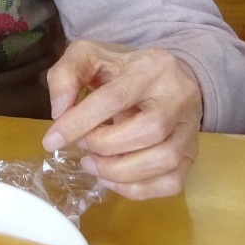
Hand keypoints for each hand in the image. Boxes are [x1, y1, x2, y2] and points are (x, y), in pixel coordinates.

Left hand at [42, 40, 203, 199]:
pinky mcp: (193, 154)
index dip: (80, 122)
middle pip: (149, 130)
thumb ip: (66, 75)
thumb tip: (59, 112)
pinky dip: (137, 189)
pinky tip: (113, 177)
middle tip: (83, 146)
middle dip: (106, 146)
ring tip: (93, 164)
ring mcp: (190, 128)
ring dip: (120, 171)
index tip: (52, 140)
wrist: (169, 75)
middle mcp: (179, 96)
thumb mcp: (89, 55)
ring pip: (165, 159)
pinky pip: (171, 182)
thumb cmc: (123, 68)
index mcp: (151, 66)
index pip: (115, 97)